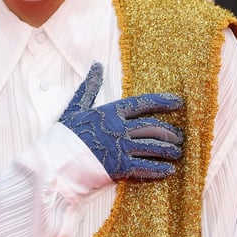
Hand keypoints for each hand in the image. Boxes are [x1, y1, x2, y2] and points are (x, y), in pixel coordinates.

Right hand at [59, 62, 183, 179]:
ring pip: (153, 147)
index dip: (162, 102)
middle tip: (180, 136)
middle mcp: (120, 128)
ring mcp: (122, 148)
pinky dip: (159, 169)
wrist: (56, 160)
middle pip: (153, 127)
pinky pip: (146, 167)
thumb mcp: (77, 107)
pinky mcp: (121, 167)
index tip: (177, 102)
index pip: (142, 103)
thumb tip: (97, 65)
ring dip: (169, 150)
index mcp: (111, 112)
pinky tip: (168, 170)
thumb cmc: (65, 134)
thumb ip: (89, 87)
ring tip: (177, 153)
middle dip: (170, 131)